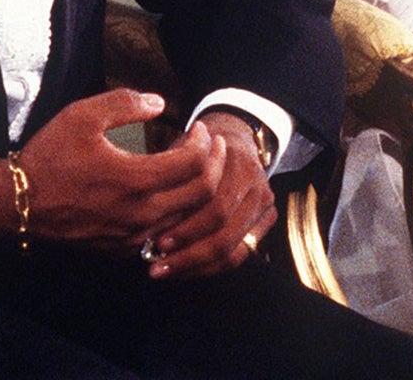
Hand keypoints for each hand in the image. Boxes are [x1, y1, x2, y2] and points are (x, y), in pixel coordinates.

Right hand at [0, 90, 224, 254]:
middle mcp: (140, 214)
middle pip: (201, 194)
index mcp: (135, 180)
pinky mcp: (122, 249)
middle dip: (215, 165)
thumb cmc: (50, 157)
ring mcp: (132, 236)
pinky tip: (171, 192)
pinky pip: (165, 234)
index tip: (200, 128)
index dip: (205, 142)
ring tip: (196, 166)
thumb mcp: (82, 116)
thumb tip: (160, 103)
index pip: (194, 163)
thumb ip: (125, 103)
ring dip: (200, 190)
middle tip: (214, 146)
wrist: (17, 204)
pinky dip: (179, 213)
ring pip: (187, 218)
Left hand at [142, 109, 276, 281]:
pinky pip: (239, 255)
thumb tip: (146, 221)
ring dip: (197, 266)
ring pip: (234, 251)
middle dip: (188, 254)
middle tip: (157, 266)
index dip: (186, 229)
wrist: (234, 140)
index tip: (155, 243)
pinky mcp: (266, 221)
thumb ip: (172, 177)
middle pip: (225, 233)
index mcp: (238, 165)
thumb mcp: (184, 149)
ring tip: (167, 271)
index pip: (216, 207)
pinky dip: (210, 267)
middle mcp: (256, 187)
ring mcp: (265, 205)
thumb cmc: (200, 148)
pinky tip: (185, 271)